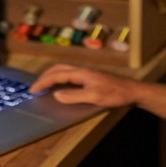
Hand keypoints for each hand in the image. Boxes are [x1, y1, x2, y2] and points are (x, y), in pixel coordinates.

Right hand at [31, 63, 165, 126]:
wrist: (132, 91)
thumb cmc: (115, 94)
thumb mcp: (94, 97)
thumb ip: (74, 96)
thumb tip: (56, 95)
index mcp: (81, 72)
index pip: (57, 75)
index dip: (43, 82)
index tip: (33, 90)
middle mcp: (82, 69)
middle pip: (58, 68)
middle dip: (45, 77)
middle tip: (35, 87)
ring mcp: (87, 72)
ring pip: (64, 70)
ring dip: (52, 76)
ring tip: (44, 85)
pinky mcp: (91, 76)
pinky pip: (70, 74)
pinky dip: (60, 78)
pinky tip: (61, 86)